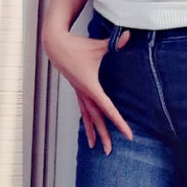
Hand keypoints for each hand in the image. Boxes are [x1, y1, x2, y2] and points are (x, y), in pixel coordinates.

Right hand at [44, 29, 132, 153]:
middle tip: (110, 151)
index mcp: (91, 86)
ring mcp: (79, 92)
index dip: (118, 122)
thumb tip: (131, 35)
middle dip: (104, 135)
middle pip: (96, 118)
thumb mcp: (98, 45)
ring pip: (87, 116)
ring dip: (92, 131)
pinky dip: (86, 120)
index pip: (108, 108)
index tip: (127, 134)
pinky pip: (83, 109)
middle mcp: (84, 92)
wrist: (56, 45)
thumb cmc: (77, 46)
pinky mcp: (76, 89)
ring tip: (96, 147)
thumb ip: (115, 43)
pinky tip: (89, 128)